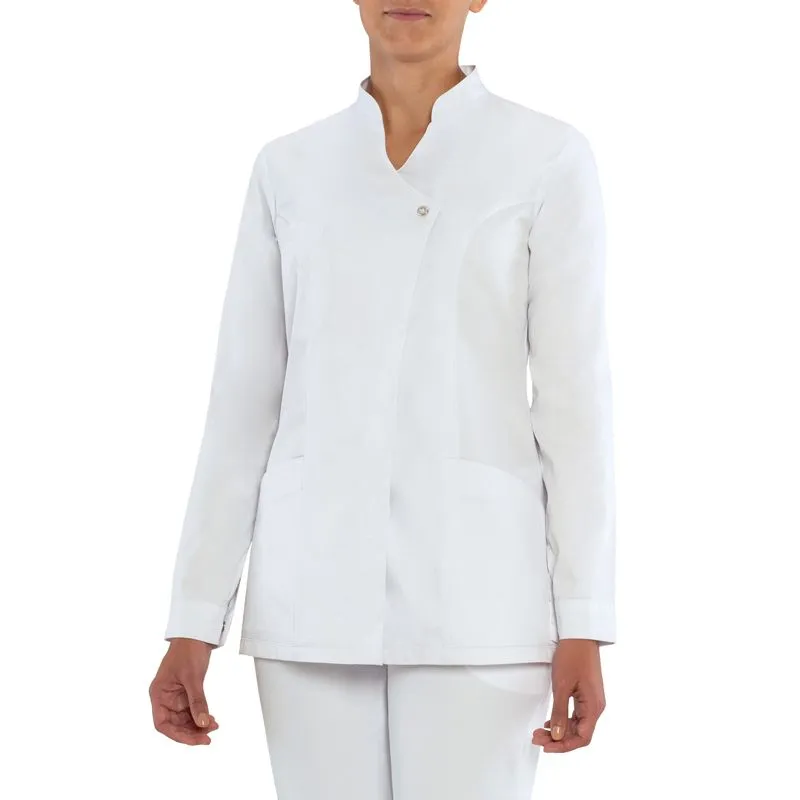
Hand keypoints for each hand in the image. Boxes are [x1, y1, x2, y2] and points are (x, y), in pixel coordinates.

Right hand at [150, 638, 218, 744]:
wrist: (197, 634)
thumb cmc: (188, 650)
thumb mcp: (193, 678)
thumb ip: (197, 702)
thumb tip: (202, 723)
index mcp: (158, 694)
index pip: (162, 723)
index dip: (177, 735)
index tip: (194, 740)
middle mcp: (165, 697)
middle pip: (174, 725)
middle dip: (191, 732)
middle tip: (208, 737)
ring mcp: (175, 696)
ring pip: (183, 720)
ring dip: (197, 725)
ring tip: (213, 726)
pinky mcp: (185, 692)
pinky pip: (191, 711)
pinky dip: (200, 716)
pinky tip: (210, 719)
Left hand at [531, 638, 605, 752]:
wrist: (579, 636)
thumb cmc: (573, 655)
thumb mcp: (562, 686)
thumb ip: (560, 712)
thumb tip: (558, 735)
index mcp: (593, 707)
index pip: (582, 738)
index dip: (564, 746)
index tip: (547, 747)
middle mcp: (595, 706)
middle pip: (578, 733)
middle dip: (558, 739)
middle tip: (537, 738)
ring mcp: (591, 700)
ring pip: (576, 725)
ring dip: (559, 730)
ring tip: (540, 732)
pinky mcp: (586, 694)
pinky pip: (576, 714)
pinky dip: (563, 720)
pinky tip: (551, 722)